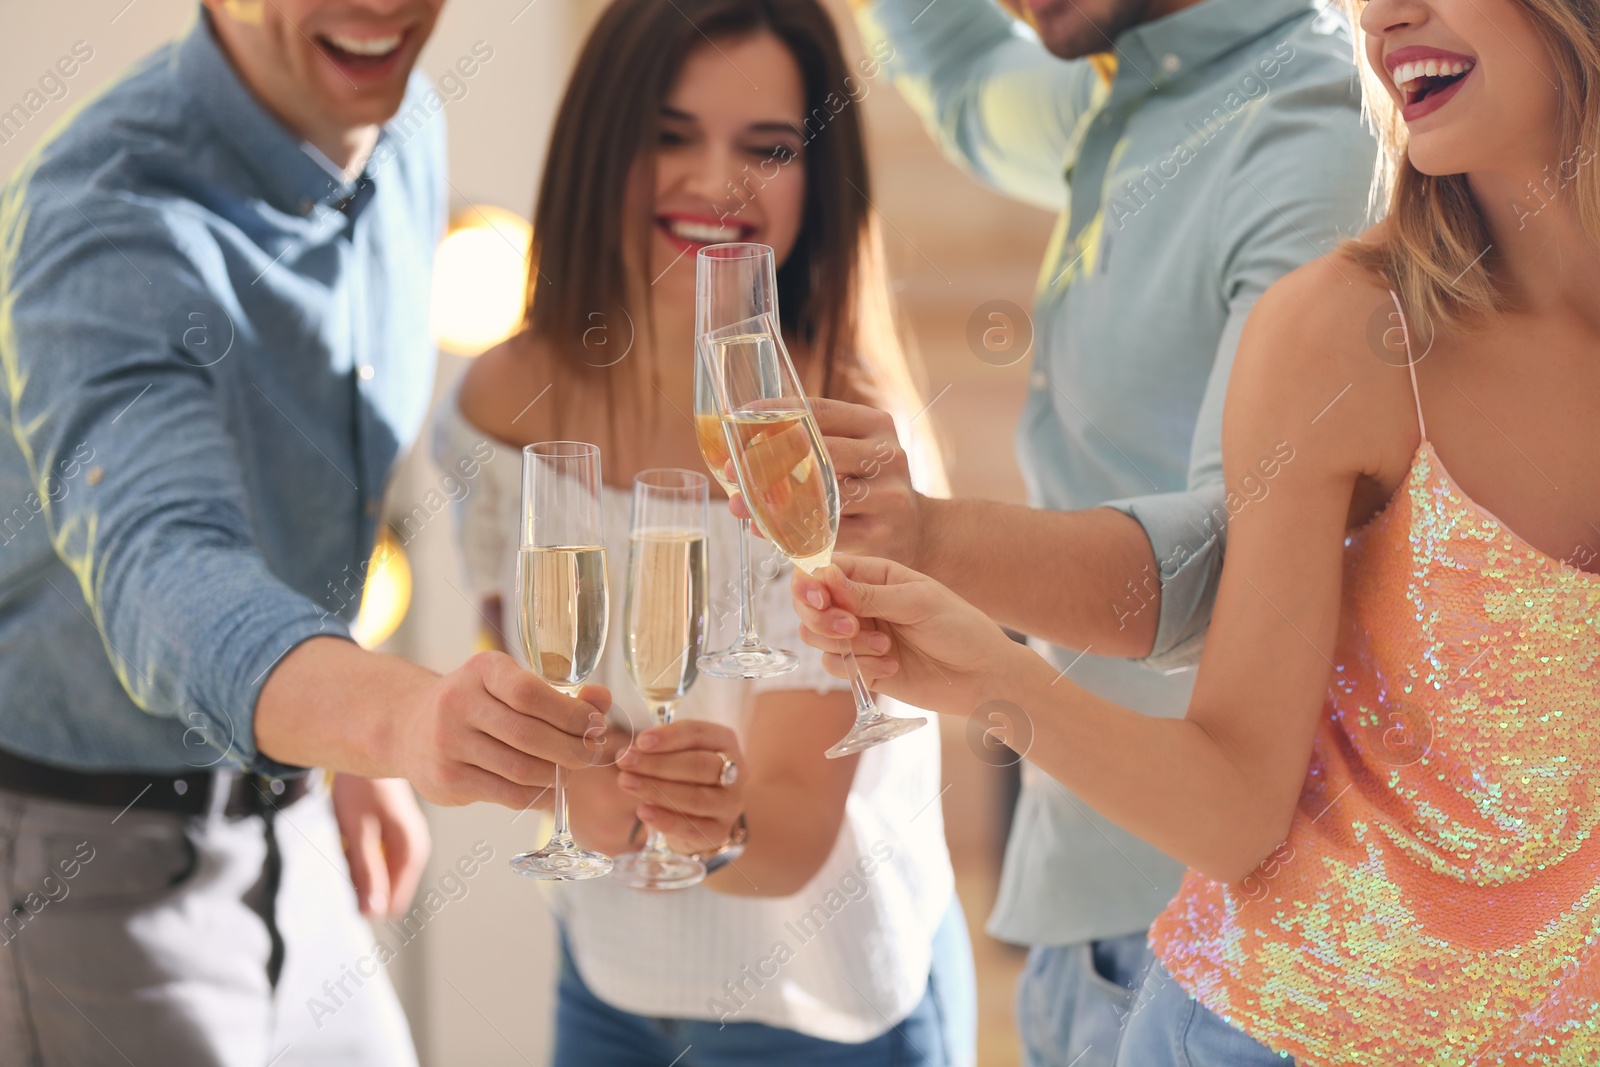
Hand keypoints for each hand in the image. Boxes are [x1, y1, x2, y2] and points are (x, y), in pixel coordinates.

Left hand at [332, 774, 430, 917]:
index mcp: (411, 853)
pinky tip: (355, 829)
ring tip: (351, 834)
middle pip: (385, 890)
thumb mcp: (357, 832)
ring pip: (380, 874)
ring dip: (359, 864)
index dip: (365, 899)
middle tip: (347, 848)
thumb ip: (366, 872)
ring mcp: (411, 842)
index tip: (348, 873)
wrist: (372, 746)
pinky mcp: (400, 835)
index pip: (392, 904)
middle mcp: (417, 850)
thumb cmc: (362, 787)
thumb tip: (372, 913)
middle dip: (361, 880)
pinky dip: (361, 852)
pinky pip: (378, 859)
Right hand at [393, 650, 615, 808]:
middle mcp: (458, 703)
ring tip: (571, 770)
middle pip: (529, 735)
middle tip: (594, 755)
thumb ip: (559, 692)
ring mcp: (447, 743)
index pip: (530, 693)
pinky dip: (538, 795)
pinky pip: (507, 795)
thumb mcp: (510, 684)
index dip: (571, 713)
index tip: (595, 724)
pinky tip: (549, 788)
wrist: (410, 725)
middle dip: (573, 749)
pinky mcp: (446, 780)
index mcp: (481, 670)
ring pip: (521, 769)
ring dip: (557, 774)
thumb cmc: (477, 702)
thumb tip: (603, 700)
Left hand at [615, 720, 744, 856]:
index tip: (640, 741)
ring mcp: (730, 804)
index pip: (699, 734)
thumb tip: (630, 752)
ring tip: (626, 782)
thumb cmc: (684, 775)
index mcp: (725, 742)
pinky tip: (643, 811)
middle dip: (658, 764)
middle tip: (625, 762)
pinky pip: (692, 827)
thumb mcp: (676, 753)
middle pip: (699, 765)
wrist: (699, 816)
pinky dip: (665, 820)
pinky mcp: (719, 831)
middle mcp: (736, 772)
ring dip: (656, 789)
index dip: (669, 737)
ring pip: (696, 797)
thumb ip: (658, 749)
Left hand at [730, 398, 925, 568]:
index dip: (775, 412)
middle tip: (731, 471)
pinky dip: (789, 533)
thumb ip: (816, 441)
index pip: (820, 409)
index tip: (739, 416)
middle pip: (818, 451)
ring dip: (772, 503)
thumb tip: (745, 439)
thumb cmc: (870, 486)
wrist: (920, 532)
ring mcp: (889, 496)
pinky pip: (826, 534)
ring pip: (820, 496)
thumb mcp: (856, 451)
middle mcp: (888, 455)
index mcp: (877, 424)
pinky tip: (764, 532)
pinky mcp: (881, 535)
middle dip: (768, 461)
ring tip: (738, 507)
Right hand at [791, 554, 1025, 714]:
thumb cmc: (960, 628)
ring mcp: (859, 636)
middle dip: (822, 618)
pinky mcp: (862, 667)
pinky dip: (858, 668)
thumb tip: (825, 578)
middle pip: (810, 604)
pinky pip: (833, 666)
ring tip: (885, 647)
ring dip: (844, 644)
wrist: (982, 676)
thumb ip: (870, 594)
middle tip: (852, 628)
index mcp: (875, 575)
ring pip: (816, 636)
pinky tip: (892, 667)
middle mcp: (860, 603)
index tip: (819, 597)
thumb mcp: (919, 603)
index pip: (825, 569)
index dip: (810, 581)